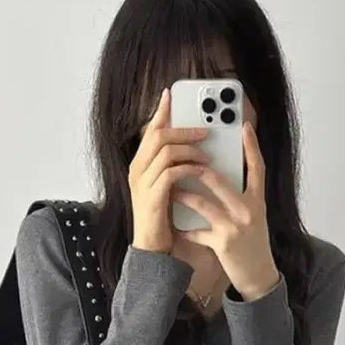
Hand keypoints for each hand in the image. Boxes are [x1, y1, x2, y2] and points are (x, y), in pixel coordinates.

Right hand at [127, 87, 209, 253]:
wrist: (153, 249)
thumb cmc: (162, 218)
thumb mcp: (168, 186)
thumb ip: (174, 165)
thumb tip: (194, 146)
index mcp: (140, 164)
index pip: (149, 130)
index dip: (160, 111)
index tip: (170, 94)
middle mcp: (137, 170)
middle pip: (158, 135)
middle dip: (184, 129)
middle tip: (206, 130)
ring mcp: (142, 183)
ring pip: (165, 150)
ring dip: (190, 149)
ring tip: (207, 154)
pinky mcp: (152, 197)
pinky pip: (171, 173)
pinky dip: (189, 168)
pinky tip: (202, 170)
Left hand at [171, 121, 280, 300]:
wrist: (259, 276)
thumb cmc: (253, 244)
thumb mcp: (254, 217)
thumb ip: (242, 197)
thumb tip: (222, 178)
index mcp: (257, 201)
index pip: (257, 168)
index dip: (252, 146)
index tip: (245, 127)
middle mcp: (248, 211)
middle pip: (220, 181)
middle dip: (198, 169)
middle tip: (183, 158)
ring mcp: (235, 227)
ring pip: (203, 203)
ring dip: (184, 195)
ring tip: (173, 189)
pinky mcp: (223, 244)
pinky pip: (198, 232)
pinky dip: (186, 229)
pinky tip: (177, 226)